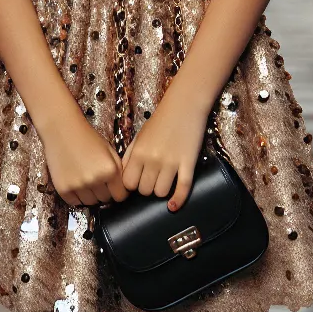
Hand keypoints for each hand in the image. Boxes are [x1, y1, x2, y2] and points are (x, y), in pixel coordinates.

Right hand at [41, 119, 129, 206]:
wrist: (61, 130)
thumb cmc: (87, 138)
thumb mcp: (110, 151)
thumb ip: (118, 171)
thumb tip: (123, 190)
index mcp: (110, 170)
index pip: (120, 196)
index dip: (118, 192)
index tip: (114, 187)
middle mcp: (95, 180)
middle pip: (105, 200)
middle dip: (105, 192)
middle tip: (98, 180)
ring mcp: (78, 186)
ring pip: (90, 202)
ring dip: (91, 195)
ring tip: (86, 181)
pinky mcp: (63, 189)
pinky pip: (74, 202)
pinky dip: (77, 196)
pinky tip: (76, 183)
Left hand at [120, 96, 207, 210]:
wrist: (184, 106)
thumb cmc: (160, 121)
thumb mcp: (139, 137)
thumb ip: (130, 156)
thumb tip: (124, 177)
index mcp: (138, 152)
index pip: (128, 183)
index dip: (132, 186)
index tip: (138, 182)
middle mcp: (152, 159)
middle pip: (145, 190)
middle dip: (147, 188)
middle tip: (152, 180)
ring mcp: (171, 162)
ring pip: (161, 193)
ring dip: (162, 191)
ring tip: (164, 183)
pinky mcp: (188, 163)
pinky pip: (182, 188)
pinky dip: (178, 200)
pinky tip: (173, 205)